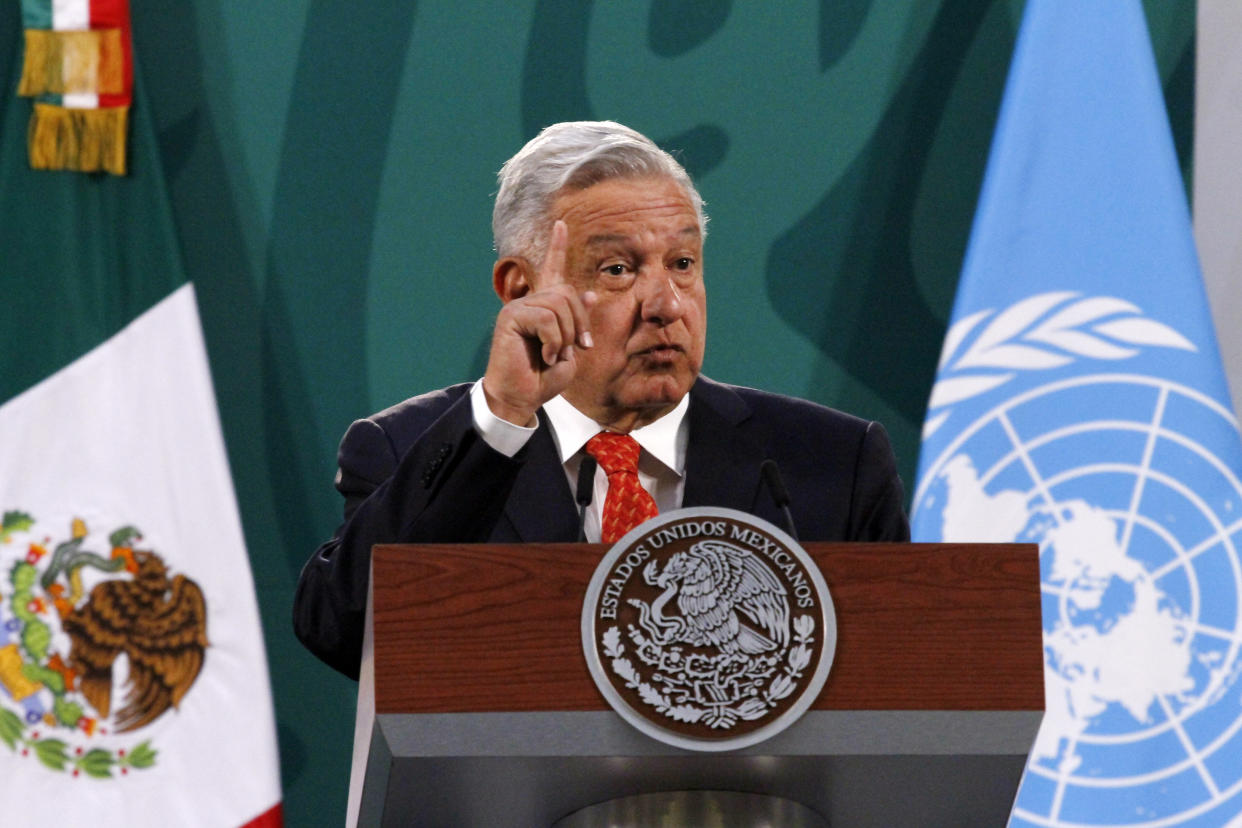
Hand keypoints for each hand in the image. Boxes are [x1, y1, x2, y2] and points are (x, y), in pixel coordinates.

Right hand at [483, 221, 594, 424]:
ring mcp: (518, 307)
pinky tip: (545, 355)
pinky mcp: (510, 317)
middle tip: (575, 349)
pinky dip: (554, 340)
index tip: (561, 224)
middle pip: (568, 293)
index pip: (553, 271)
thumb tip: (586, 294)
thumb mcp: (570, 350)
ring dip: (566, 336)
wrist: (521, 397)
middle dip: (579, 324)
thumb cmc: (543, 378)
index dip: (557, 247)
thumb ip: (577, 323)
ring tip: (554, 354)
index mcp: (544, 307)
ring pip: (559, 306)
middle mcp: (530, 302)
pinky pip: (546, 318)